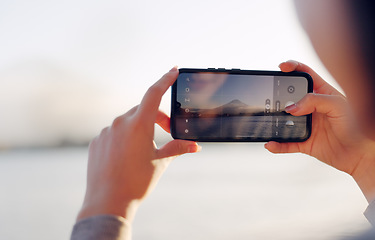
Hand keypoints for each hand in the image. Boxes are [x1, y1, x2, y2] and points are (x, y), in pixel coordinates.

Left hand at [77, 67, 200, 221]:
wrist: (107, 202)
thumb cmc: (136, 182)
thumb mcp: (160, 163)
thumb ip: (178, 148)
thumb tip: (195, 146)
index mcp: (138, 124)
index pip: (154, 94)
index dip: (165, 80)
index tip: (173, 70)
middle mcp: (119, 123)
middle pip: (143, 110)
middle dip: (158, 118)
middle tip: (168, 132)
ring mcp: (105, 132)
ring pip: (128, 122)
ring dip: (140, 129)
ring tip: (144, 152)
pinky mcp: (96, 142)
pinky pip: (114, 133)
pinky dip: (125, 139)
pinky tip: (127, 157)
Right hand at [265, 60, 374, 201]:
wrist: (364, 156)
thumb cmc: (358, 126)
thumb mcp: (339, 106)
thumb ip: (315, 101)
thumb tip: (292, 107)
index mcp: (323, 93)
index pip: (305, 74)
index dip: (293, 68)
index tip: (281, 67)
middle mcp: (314, 108)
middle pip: (291, 97)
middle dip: (279, 94)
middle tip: (273, 96)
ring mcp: (309, 125)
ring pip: (286, 120)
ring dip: (275, 120)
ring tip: (267, 119)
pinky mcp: (306, 143)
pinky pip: (288, 143)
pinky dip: (278, 145)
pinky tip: (271, 144)